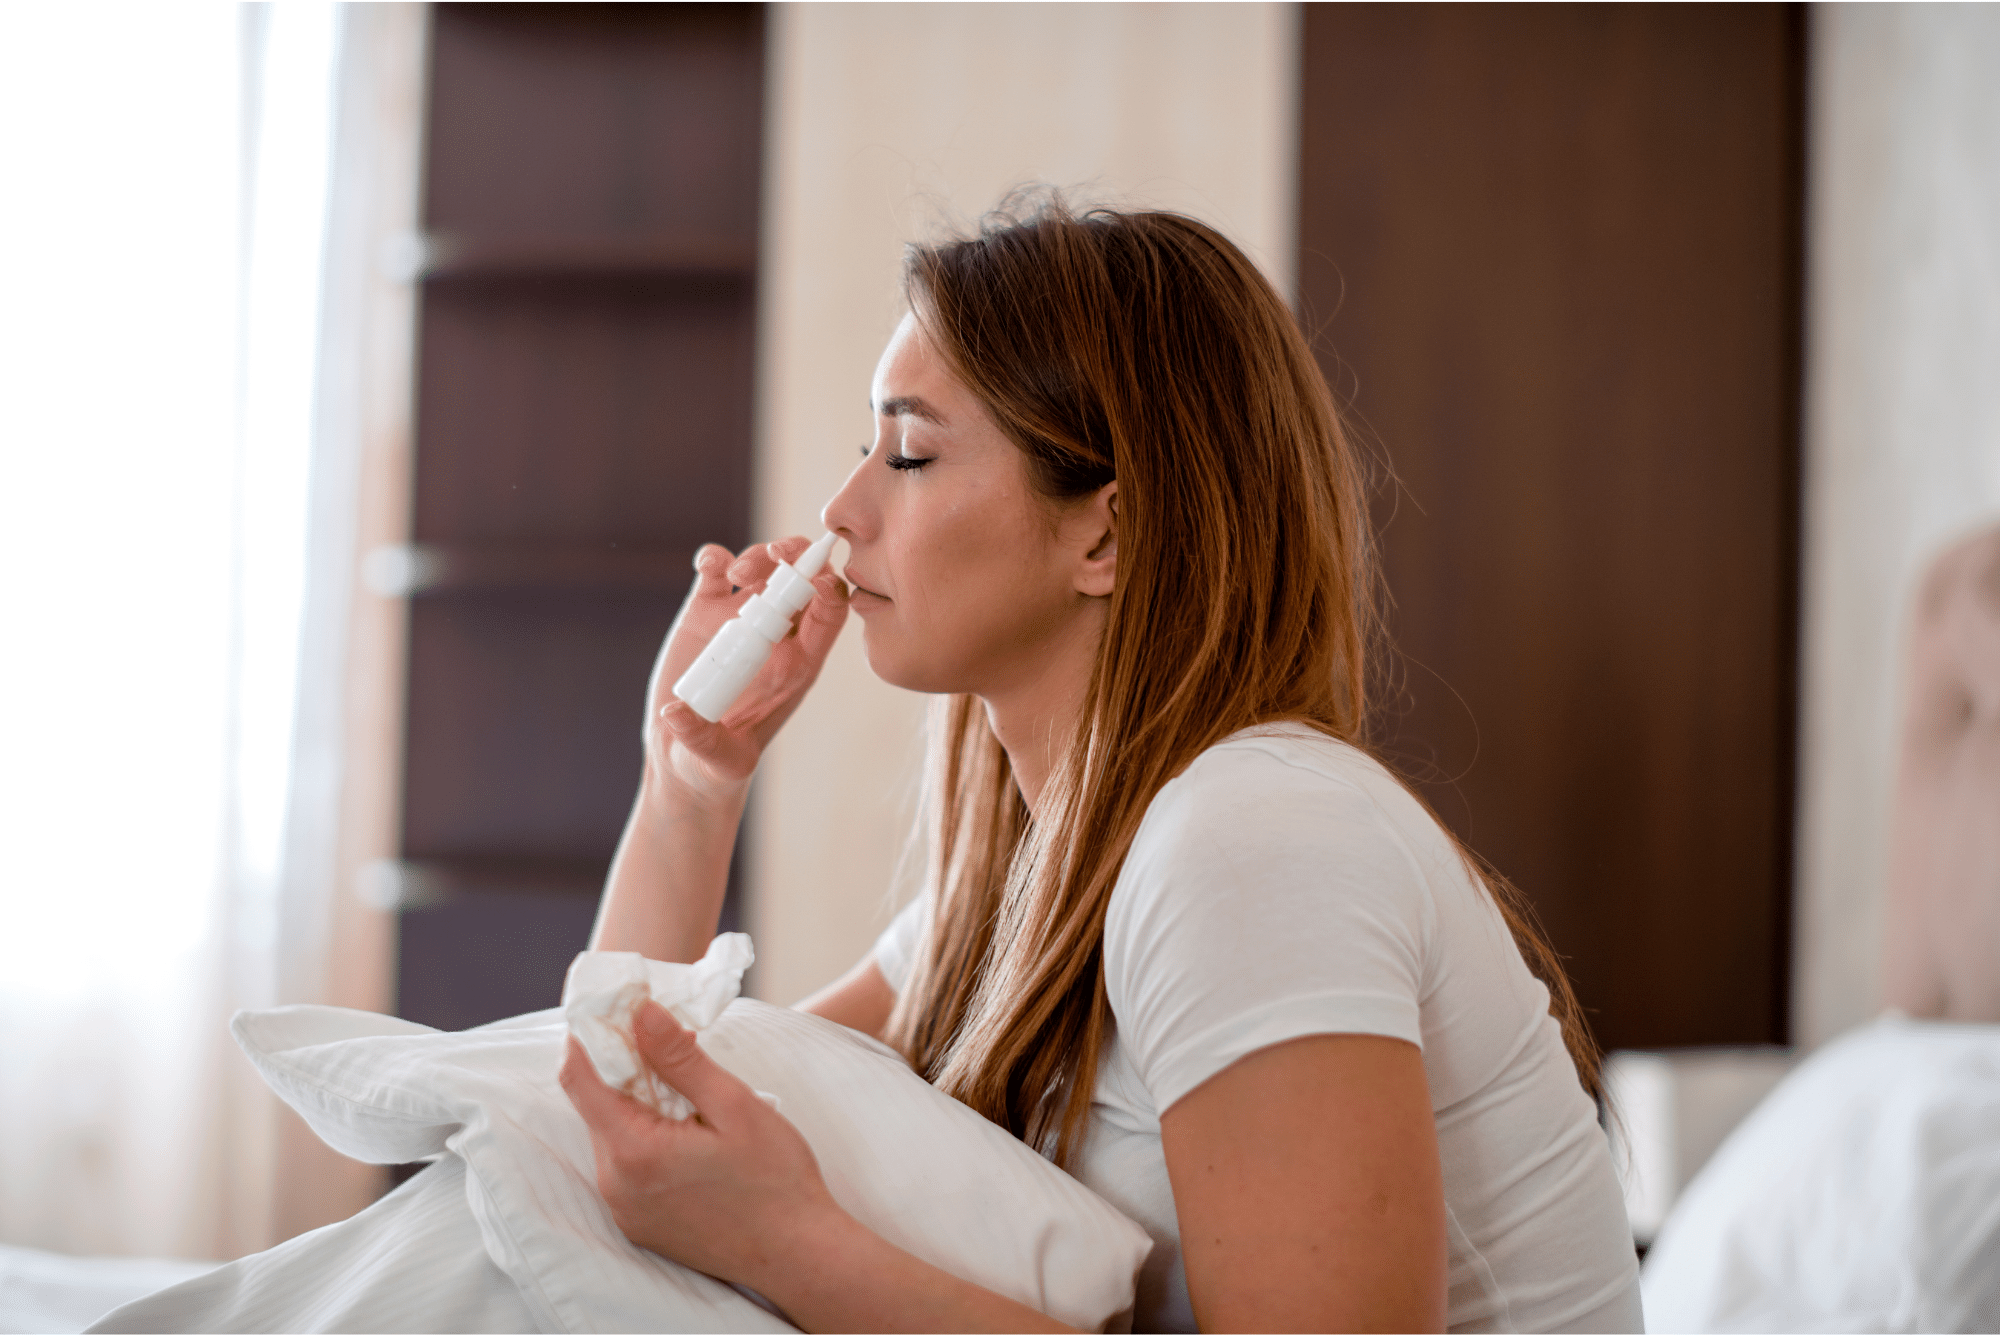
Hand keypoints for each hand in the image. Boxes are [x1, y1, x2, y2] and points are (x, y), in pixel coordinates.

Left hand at [559, 1001, 850, 1291]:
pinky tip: (689, 1134)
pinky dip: (645, 1139)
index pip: (579, 1078)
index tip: (616, 1010)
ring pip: (611, 1135)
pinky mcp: (637, 1224)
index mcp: (634, 1151)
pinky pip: (625, 1167)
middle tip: (667, 1044)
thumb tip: (641, 1012)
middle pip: (594, 1106)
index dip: (589, 1036)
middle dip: (622, 1069)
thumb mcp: (734, 1105)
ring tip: (689, 1095)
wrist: (798, 1253)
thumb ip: (680, 1058)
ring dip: (636, 1105)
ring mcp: (623, 1210)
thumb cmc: (776, 1179)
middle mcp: (615, 1185)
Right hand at [644, 537, 848, 805]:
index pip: (830, 616)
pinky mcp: (705, 614)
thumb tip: (675, 715)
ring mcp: (740, 621)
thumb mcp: (718, 760)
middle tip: (776, 556)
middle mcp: (775, 637)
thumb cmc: (714, 764)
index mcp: (798, 665)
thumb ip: (702, 740)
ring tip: (735, 574)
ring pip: (763, 570)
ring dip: (756, 558)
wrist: (682, 756)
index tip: (815, 578)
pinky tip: (709, 566)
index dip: (830, 590)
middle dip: (796, 558)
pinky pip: (715, 573)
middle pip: (801, 581)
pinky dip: (714, 559)